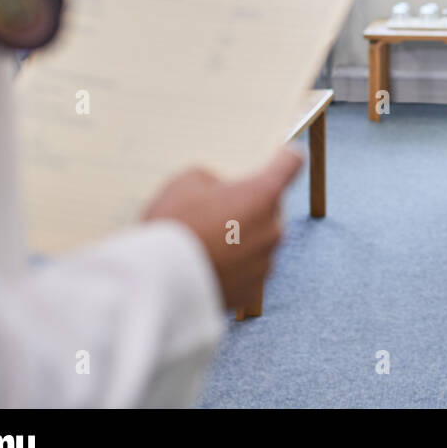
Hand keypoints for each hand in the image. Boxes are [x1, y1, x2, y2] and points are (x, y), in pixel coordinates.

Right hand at [143, 147, 300, 309]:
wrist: (155, 282)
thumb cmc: (171, 225)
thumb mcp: (185, 182)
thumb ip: (213, 180)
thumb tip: (221, 192)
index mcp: (263, 193)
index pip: (291, 164)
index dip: (285, 158)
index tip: (282, 156)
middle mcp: (272, 228)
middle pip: (271, 207)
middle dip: (251, 205)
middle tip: (216, 210)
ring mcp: (265, 262)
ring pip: (259, 241)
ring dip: (241, 237)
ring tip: (204, 242)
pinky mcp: (252, 291)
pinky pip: (247, 271)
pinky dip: (232, 267)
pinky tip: (206, 265)